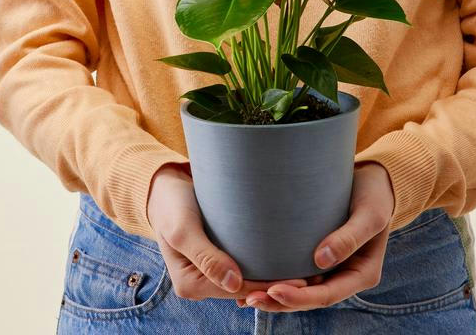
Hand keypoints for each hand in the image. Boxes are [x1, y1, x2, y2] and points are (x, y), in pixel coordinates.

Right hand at [146, 163, 309, 303]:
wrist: (162, 186)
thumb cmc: (171, 204)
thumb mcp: (184, 229)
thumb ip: (206, 257)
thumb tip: (235, 284)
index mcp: (192, 285)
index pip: (240, 290)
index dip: (271, 287)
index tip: (301, 279)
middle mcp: (204, 283)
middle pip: (248, 289)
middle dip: (279, 285)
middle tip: (313, 276)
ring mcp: (213, 270)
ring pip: (250, 278)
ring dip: (275, 275)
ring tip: (308, 269)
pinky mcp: (221, 254)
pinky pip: (246, 264)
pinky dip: (266, 262)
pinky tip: (288, 255)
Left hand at [236, 161, 395, 311]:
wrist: (373, 180)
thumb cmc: (373, 195)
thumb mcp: (369, 214)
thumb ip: (350, 237)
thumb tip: (322, 260)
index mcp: (362, 274)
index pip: (328, 295)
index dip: (301, 297)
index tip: (275, 291)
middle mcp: (344, 275)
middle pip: (310, 298)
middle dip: (280, 301)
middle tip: (250, 299)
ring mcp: (330, 267)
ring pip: (301, 289)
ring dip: (274, 295)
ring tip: (244, 297)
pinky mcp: (316, 253)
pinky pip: (296, 271)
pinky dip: (277, 277)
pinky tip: (253, 279)